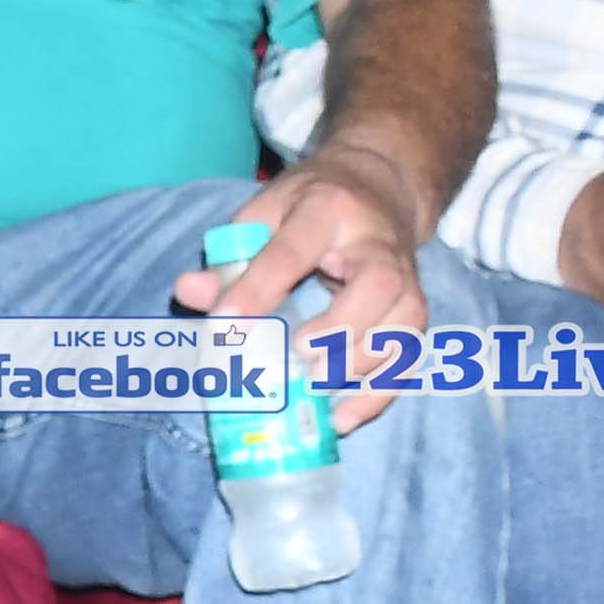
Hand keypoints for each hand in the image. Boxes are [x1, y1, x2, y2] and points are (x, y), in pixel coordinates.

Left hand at [181, 142, 433, 424]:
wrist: (381, 186)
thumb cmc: (310, 204)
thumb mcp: (263, 212)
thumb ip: (229, 255)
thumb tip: (188, 293)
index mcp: (327, 209)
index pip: (293, 248)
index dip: (259, 287)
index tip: (225, 325)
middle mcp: (376, 243)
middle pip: (377, 282)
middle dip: (340, 324)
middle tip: (298, 352)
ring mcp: (406, 276)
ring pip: (404, 322)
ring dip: (361, 364)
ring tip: (315, 389)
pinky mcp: (414, 308)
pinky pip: (410, 355)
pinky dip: (379, 391)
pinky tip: (343, 417)